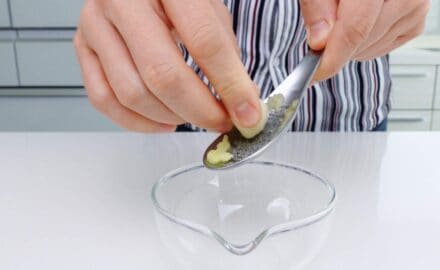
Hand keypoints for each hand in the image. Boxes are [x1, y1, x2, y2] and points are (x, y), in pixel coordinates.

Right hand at [74, 0, 260, 132]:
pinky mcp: (81, 47)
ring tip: (196, 117)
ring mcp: (94, 24)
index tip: (249, 114)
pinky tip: (165, 120)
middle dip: (200, 110)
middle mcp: (121, 0)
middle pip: (162, 75)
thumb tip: (242, 105)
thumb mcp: (209, 8)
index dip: (231, 85)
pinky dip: (138, 122)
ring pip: (132, 93)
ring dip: (172, 117)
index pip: (204, 42)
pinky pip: (104, 99)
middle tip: (223, 122)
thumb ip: (226, 54)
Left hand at [300, 0, 430, 80]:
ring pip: (373, 47)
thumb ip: (317, 7)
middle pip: (363, 39)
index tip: (316, 71)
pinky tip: (359, 27)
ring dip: (350, 45)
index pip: (356, 27)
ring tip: (342, 18)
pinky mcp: (417, 19)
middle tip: (321, 32)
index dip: (333, 55)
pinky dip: (366, 45)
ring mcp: (417, 5)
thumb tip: (320, 43)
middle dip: (336, 45)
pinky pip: (385, 46)